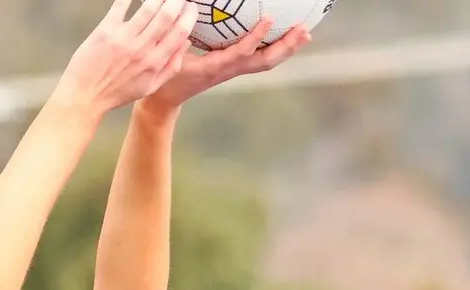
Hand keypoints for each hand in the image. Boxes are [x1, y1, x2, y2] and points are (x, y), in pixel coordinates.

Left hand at [53, 0, 199, 121]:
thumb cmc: (116, 92)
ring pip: (148, 7)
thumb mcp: (149, 86)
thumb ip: (171, 66)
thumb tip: (186, 43)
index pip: (180, 32)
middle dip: (176, 1)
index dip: (189, 15)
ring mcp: (123, 38)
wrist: (85, 97)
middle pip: (167, 15)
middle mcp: (142, 48)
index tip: (191, 7)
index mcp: (155, 62)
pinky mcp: (105, 30)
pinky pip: (121, 5)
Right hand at [144, 20, 310, 111]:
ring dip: (287, 49)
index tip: (268, 19)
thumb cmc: (164, 77)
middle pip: (265, 61)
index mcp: (214, 68)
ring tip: (304, 34)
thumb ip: (179, 35)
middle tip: (303, 30)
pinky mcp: (233, 69)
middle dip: (286, 46)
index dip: (256, 37)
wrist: (166, 100)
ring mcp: (233, 71)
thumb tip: (187, 8)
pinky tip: (286, 38)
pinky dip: (277, 49)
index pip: (240, 53)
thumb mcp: (169, 56)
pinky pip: (260, 59)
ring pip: (267, 62)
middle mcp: (229, 71)